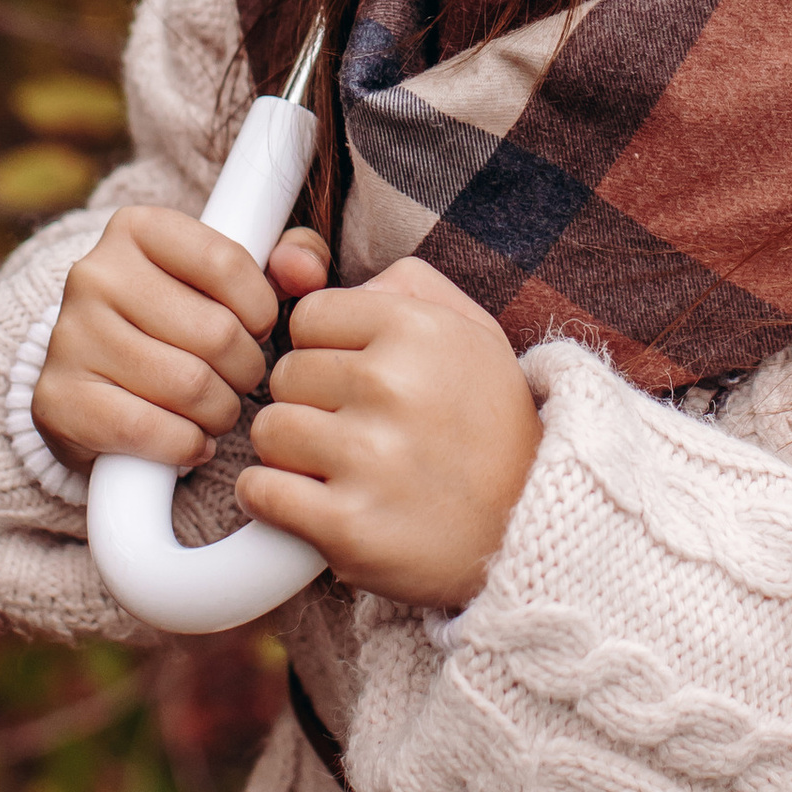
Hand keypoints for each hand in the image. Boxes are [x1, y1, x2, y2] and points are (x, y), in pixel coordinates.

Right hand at [34, 205, 331, 472]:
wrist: (91, 381)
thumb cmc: (177, 321)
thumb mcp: (229, 277)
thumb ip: (287, 260)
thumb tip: (305, 271)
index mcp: (136, 228)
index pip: (227, 263)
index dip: (262, 308)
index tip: (257, 327)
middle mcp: (93, 274)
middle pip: (215, 332)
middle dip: (246, 369)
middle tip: (238, 379)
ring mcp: (69, 337)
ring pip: (189, 386)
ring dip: (221, 412)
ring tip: (217, 410)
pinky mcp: (58, 400)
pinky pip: (149, 431)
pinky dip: (186, 445)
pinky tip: (191, 440)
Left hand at [239, 259, 539, 609]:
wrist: (531, 525)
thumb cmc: (485, 420)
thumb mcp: (465, 326)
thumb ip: (391, 281)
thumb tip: (292, 264)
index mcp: (417, 327)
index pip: (307, 317)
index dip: (329, 349)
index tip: (361, 379)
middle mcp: (393, 385)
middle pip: (284, 374)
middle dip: (312, 401)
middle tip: (360, 428)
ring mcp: (370, 458)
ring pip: (268, 431)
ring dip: (293, 453)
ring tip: (341, 467)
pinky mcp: (349, 526)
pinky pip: (260, 491)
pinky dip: (275, 501)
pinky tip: (314, 502)